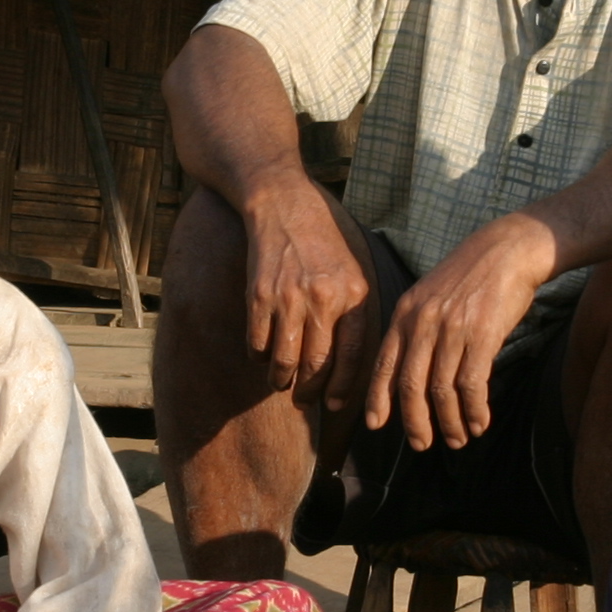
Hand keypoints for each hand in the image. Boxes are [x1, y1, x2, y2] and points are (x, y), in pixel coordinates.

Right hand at [240, 181, 370, 395]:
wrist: (283, 205)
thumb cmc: (323, 243)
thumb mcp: (353, 272)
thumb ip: (354, 314)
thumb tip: (351, 366)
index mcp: (353, 295)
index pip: (352, 357)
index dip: (342, 388)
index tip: (334, 406)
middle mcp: (323, 299)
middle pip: (316, 365)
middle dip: (308, 392)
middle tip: (303, 401)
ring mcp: (289, 297)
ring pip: (283, 360)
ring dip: (280, 380)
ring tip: (280, 383)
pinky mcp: (259, 295)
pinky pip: (257, 342)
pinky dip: (258, 356)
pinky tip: (262, 355)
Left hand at [364, 215, 553, 449]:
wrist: (507, 250)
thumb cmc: (469, 278)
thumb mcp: (428, 297)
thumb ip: (414, 332)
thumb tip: (404, 377)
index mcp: (405, 314)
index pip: (384, 365)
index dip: (378, 399)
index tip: (375, 425)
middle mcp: (424, 323)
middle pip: (412, 386)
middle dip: (415, 422)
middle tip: (421, 444)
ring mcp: (453, 329)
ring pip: (443, 391)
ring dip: (450, 422)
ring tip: (457, 439)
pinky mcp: (483, 335)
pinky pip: (473, 385)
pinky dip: (474, 411)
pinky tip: (479, 423)